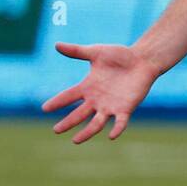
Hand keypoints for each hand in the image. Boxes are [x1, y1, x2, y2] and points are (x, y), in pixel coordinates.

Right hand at [42, 42, 157, 142]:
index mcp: (88, 87)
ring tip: (75, 141)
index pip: (69, 96)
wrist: (142, 60)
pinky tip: (111, 136)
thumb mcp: (96, 52)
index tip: (44, 108)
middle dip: (68, 122)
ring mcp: (111, 106)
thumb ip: (77, 51)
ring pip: (96, 123)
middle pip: (79, 114)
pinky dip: (117, 129)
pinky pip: (120, 122)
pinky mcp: (126, 108)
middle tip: (56, 130)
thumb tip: (56, 45)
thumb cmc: (119, 56)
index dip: (57, 102)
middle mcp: (97, 99)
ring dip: (86, 132)